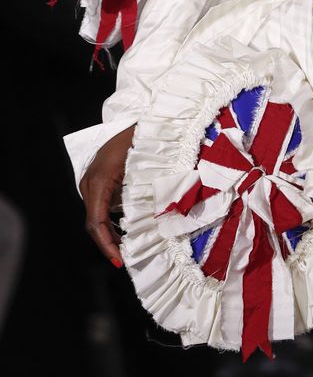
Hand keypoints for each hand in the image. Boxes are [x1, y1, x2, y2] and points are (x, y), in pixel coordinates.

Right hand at [80, 125, 134, 266]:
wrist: (135, 117)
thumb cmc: (141, 138)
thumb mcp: (142, 166)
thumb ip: (144, 192)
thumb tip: (156, 217)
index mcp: (98, 182)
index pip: (96, 223)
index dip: (107, 244)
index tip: (118, 261)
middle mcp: (89, 185)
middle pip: (95, 223)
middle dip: (109, 243)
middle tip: (125, 259)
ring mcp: (91, 183)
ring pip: (97, 216)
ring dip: (110, 233)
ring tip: (127, 249)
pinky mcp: (97, 181)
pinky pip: (101, 206)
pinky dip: (111, 221)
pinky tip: (125, 229)